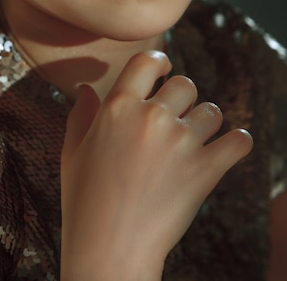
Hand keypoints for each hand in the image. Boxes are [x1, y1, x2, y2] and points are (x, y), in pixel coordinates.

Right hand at [60, 51, 252, 280]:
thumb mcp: (72, 152)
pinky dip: (238, 143)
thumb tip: (84, 89)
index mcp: (118, 107)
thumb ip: (80, 115)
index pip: (147, 62)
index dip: (159, 61)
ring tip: (198, 136)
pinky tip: (232, 145)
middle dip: (182, 96)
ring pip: (212, 111)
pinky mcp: (204, 170)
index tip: (164, 68)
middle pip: (184, 84)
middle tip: (178, 115)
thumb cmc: (84, 201)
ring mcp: (181, 142)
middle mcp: (151, 116)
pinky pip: (238, 142)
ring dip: (207, 121)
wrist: (109, 249)